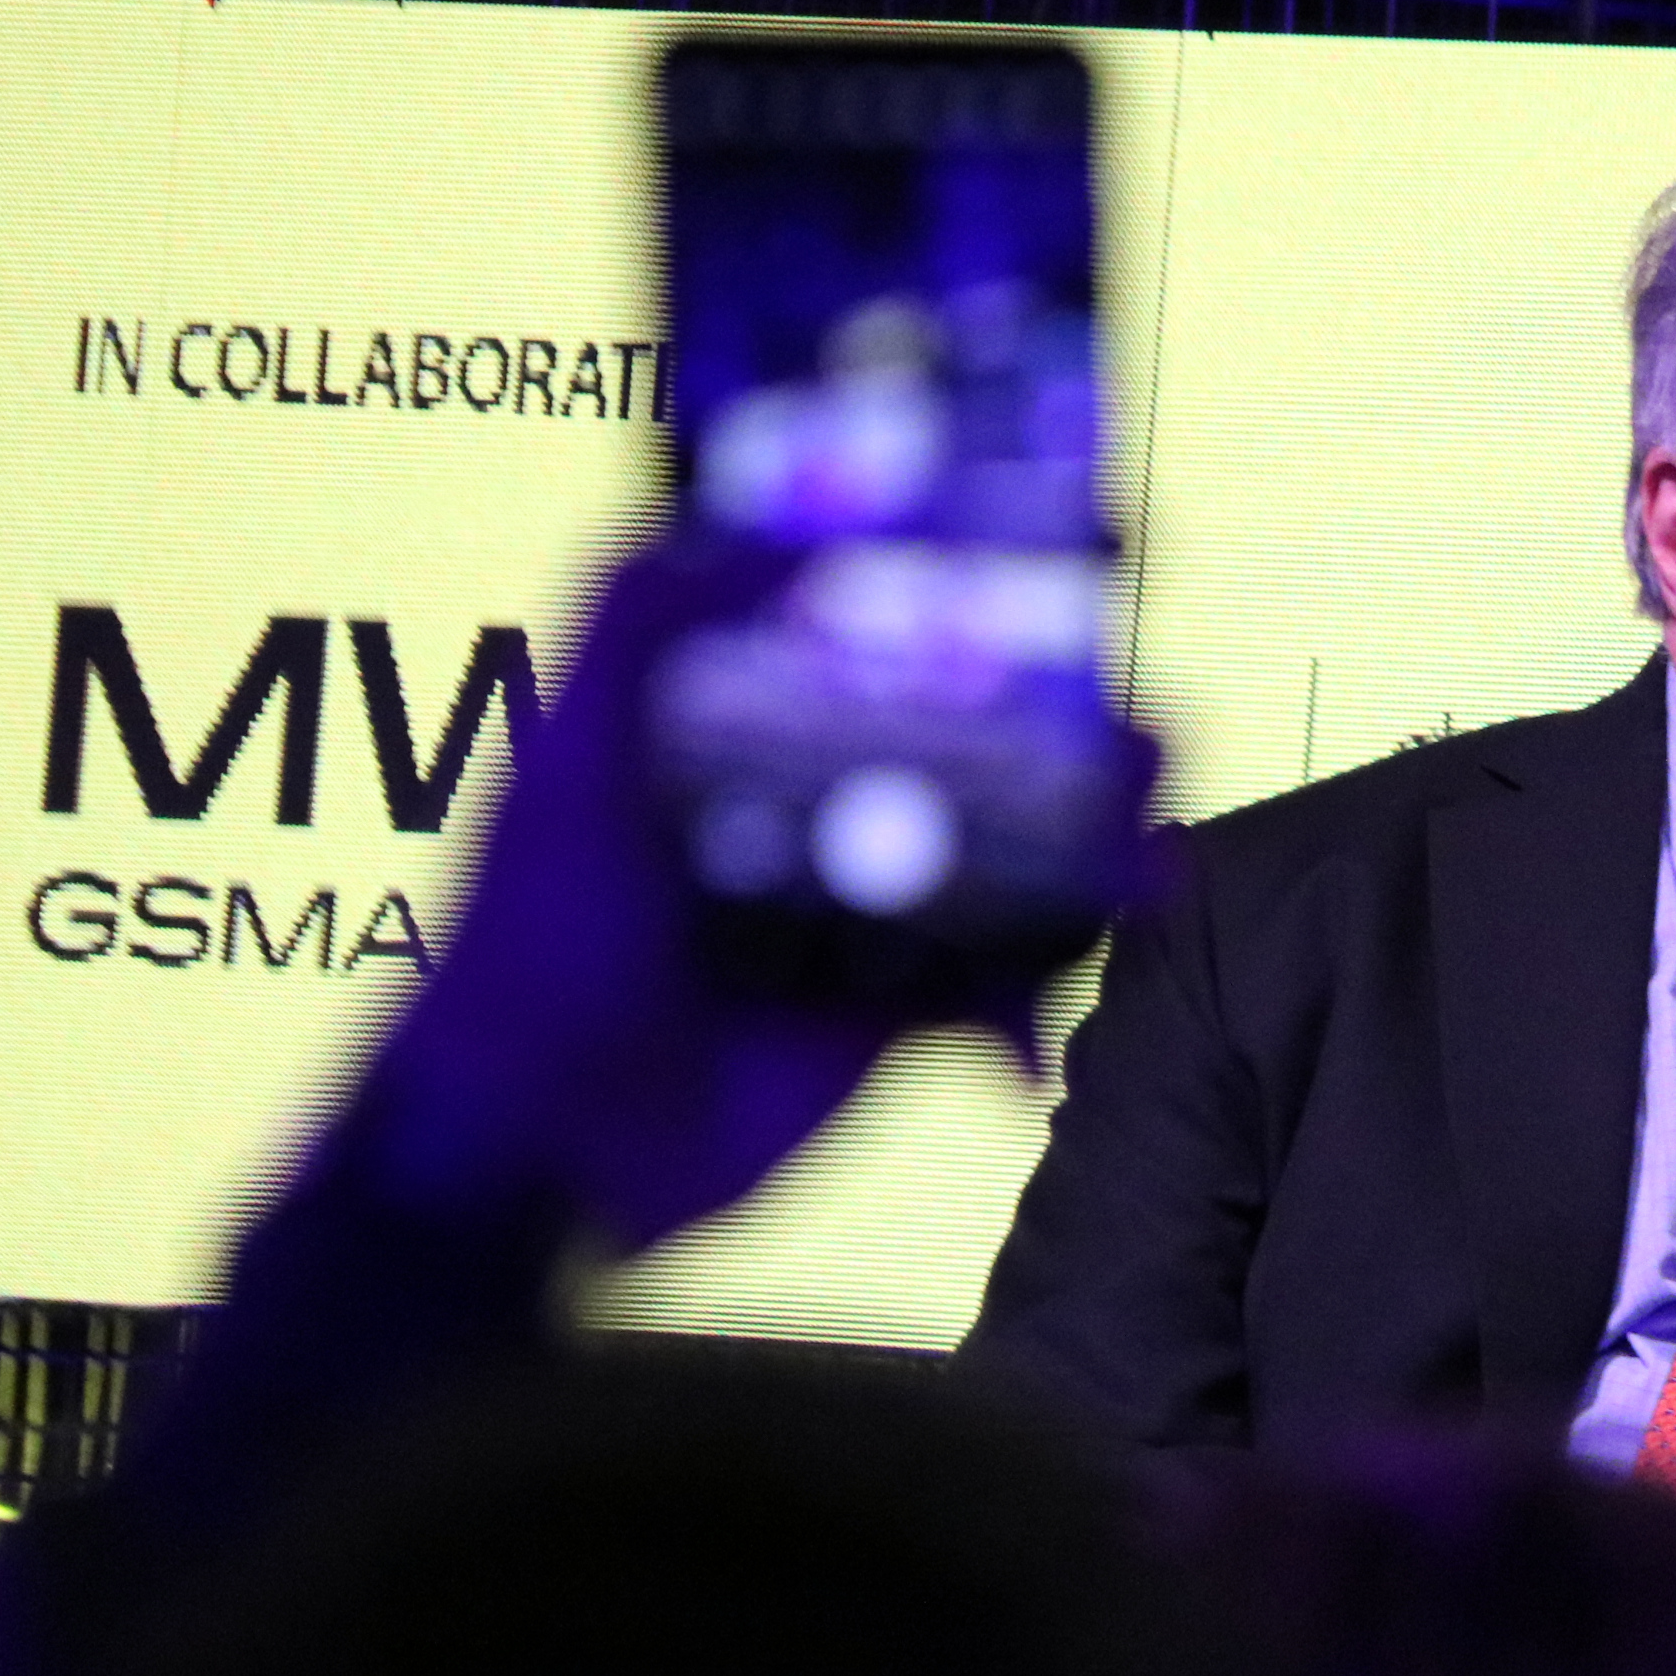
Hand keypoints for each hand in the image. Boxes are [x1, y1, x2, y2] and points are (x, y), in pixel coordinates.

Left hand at [361, 538, 1151, 1247]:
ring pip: (995, 867)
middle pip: (958, 755)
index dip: (953, 615)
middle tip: (1128, 707)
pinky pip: (994, 983)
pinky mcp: (887, 1026)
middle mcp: (805, 828)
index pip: (864, 655)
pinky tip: (1111, 918)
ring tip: (1150, 805)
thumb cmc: (524, 950)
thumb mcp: (568, 763)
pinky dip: (1051, 962)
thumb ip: (639, 623)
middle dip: (1056, 730)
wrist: (541, 1150)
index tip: (1038, 574)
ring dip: (1085, 837)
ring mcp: (853, 929)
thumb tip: (760, 525)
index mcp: (735, 749)